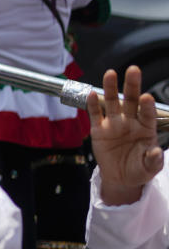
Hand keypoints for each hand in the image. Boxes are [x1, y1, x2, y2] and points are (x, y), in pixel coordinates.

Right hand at [88, 66, 163, 205]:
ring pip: (112, 102)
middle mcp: (130, 121)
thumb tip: (157, 152)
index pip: (148, 113)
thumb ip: (153, 160)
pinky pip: (95, 115)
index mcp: (146, 128)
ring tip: (111, 74)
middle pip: (130, 100)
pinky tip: (91, 94)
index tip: (147, 97)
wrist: (120, 177)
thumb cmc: (139, 169)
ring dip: (111, 88)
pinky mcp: (98, 129)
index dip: (147, 105)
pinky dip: (92, 105)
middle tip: (134, 70)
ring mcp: (114, 124)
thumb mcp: (150, 167)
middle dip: (132, 85)